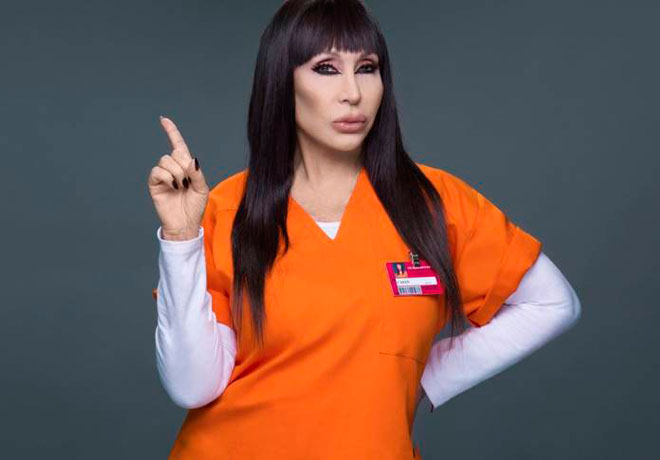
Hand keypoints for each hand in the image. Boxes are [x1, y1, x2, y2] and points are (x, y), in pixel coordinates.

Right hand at [148, 116, 209, 239]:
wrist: (185, 224)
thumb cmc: (194, 207)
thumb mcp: (202, 188)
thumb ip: (197, 172)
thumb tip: (191, 159)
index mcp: (185, 166)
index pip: (177, 145)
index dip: (171, 132)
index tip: (163, 119)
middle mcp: (172, 168)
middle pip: (174, 153)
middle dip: (184, 166)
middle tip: (188, 182)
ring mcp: (162, 175)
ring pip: (166, 160)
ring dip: (177, 174)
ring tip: (181, 187)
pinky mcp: (154, 184)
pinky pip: (158, 171)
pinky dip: (167, 177)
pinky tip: (173, 187)